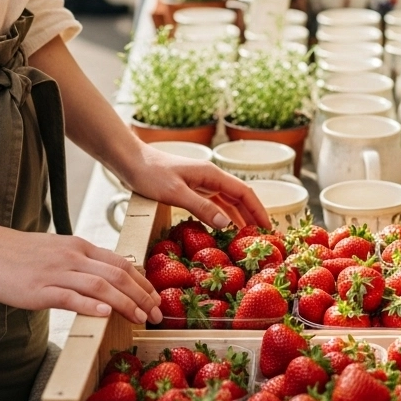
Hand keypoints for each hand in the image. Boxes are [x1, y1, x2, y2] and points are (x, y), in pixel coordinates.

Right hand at [0, 225, 163, 322]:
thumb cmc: (18, 254)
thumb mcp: (56, 251)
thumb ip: (79, 263)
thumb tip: (104, 282)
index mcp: (78, 246)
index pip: (120, 262)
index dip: (142, 282)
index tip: (156, 299)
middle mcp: (72, 256)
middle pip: (117, 274)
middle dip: (142, 296)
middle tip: (158, 315)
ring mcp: (56, 272)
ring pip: (100, 286)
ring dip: (126, 303)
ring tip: (141, 319)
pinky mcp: (40, 289)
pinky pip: (70, 296)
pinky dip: (91, 305)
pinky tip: (106, 315)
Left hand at [122, 144, 270, 231]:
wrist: (131, 162)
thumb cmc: (151, 174)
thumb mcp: (175, 193)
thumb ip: (201, 208)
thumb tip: (227, 224)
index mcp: (211, 174)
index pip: (244, 192)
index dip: (258, 210)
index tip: (268, 229)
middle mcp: (210, 177)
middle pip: (239, 197)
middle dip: (253, 216)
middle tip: (263, 238)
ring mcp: (201, 183)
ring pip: (228, 201)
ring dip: (240, 217)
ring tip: (249, 238)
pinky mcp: (191, 189)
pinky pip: (214, 204)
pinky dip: (223, 216)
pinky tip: (225, 229)